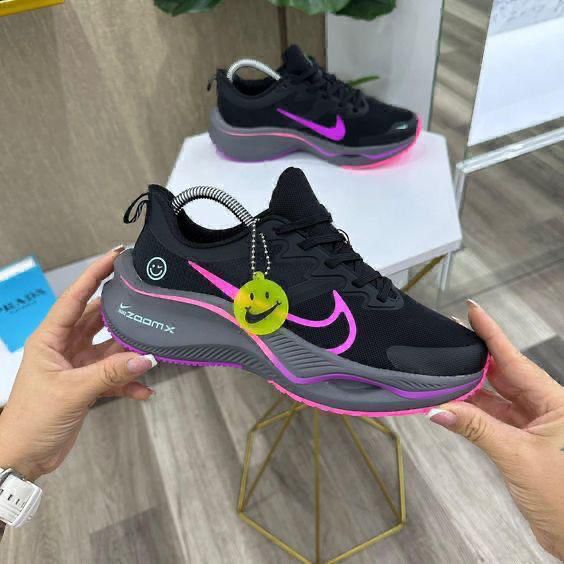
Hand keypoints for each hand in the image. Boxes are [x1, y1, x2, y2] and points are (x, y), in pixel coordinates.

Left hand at [0, 247, 156, 481]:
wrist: (24, 456)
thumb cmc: (30, 420)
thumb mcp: (72, 391)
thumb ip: (111, 373)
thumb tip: (144, 358)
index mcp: (50, 338)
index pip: (75, 297)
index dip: (94, 274)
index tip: (114, 257)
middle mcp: (64, 346)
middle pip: (98, 319)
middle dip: (122, 315)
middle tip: (145, 304)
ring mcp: (77, 364)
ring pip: (110, 347)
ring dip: (129, 353)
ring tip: (150, 353)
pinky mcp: (87, 383)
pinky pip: (114, 374)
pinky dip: (129, 381)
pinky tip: (143, 390)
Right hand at [428, 301, 563, 559]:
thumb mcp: (517, 456)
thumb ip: (475, 429)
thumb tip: (439, 409)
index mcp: (553, 401)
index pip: (514, 358)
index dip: (491, 332)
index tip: (473, 311)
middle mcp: (544, 408)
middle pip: (502, 375)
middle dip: (474, 360)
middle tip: (450, 342)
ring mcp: (533, 425)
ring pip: (495, 399)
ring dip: (469, 392)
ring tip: (442, 379)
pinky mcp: (523, 442)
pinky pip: (493, 419)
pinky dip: (472, 415)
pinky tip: (453, 409)